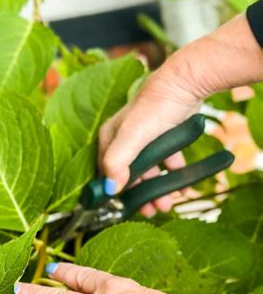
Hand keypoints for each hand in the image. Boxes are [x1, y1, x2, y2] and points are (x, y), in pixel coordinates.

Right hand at [98, 55, 201, 215]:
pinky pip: (166, 163)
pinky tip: (181, 187)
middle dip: (140, 195)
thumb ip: (118, 162)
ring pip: (148, 172)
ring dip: (157, 190)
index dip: (115, 192)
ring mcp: (144, 140)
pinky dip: (173, 176)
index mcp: (109, 139)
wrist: (187, 83)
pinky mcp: (163, 138)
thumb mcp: (132, 136)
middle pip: (128, 176)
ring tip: (166, 204)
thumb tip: (110, 189)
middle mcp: (123, 140)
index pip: (106, 172)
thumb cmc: (156, 106)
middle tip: (151, 210)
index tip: (125, 208)